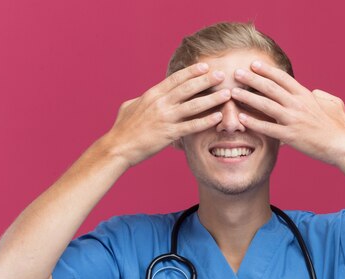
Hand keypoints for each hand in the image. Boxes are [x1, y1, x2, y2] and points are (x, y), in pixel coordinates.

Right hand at [101, 63, 230, 166]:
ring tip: (227, 94)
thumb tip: (145, 96)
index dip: (192, 71)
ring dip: (212, 98)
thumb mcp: (129, 106)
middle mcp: (160, 103)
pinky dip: (206, 121)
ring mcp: (165, 118)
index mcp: (152, 94)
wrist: (118, 147)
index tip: (205, 66)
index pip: (176, 79)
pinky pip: (192, 125)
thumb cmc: (122, 129)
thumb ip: (141, 99)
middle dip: (207, 80)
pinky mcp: (169, 134)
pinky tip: (218, 117)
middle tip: (222, 74)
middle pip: (188, 87)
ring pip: (194, 105)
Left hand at [231, 60, 344, 165]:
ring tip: (233, 92)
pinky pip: (267, 127)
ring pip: (266, 104)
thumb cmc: (339, 126)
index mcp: (306, 95)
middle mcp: (298, 104)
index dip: (267, 70)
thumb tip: (313, 92)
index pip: (283, 78)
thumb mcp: (333, 103)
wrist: (342, 146)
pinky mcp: (290, 136)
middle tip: (237, 73)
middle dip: (251, 78)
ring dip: (247, 97)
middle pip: (270, 87)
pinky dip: (253, 122)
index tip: (254, 64)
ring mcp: (293, 120)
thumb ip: (321, 95)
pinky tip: (241, 118)